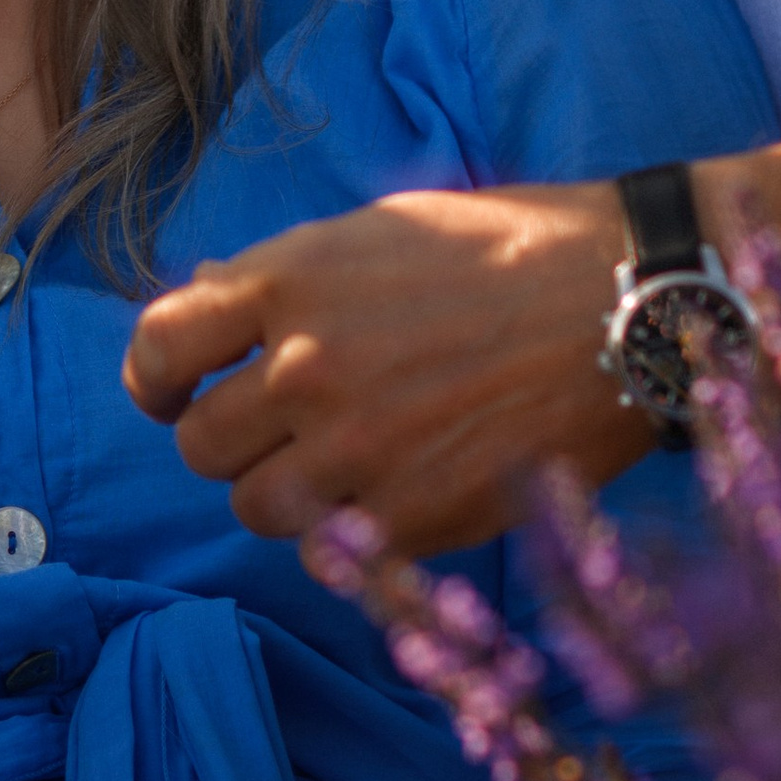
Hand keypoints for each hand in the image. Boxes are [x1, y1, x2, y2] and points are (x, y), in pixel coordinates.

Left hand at [121, 182, 656, 551]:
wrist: (625, 306)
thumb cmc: (512, 249)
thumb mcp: (383, 230)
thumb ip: (288, 274)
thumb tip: (207, 302)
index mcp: (290, 281)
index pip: (160, 346)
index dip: (155, 378)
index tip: (170, 392)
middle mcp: (306, 367)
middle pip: (201, 444)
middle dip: (229, 439)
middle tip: (275, 430)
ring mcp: (356, 449)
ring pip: (255, 508)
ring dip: (282, 492)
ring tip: (337, 465)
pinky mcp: (412, 515)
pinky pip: (331, 550)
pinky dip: (348, 532)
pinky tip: (394, 491)